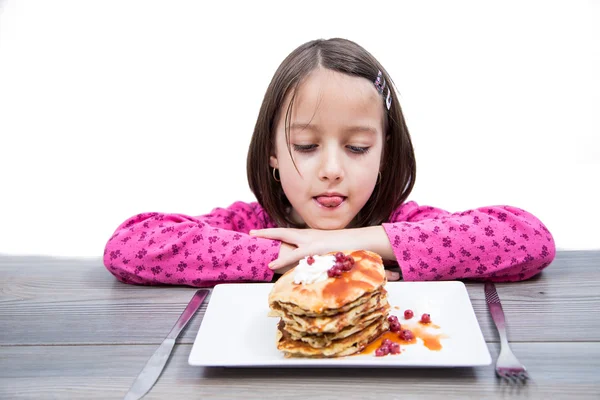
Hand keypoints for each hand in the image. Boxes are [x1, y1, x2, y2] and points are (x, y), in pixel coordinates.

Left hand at [249, 228, 400, 280]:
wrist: (360, 240)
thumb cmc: (343, 245)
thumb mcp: (324, 245)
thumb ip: (311, 251)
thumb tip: (300, 261)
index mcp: (308, 234)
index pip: (286, 232)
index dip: (272, 232)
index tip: (257, 232)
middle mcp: (308, 236)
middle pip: (283, 232)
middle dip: (267, 234)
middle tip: (251, 234)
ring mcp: (313, 244)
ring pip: (290, 249)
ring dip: (278, 257)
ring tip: (267, 264)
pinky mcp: (319, 252)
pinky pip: (301, 259)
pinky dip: (288, 263)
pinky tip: (277, 268)